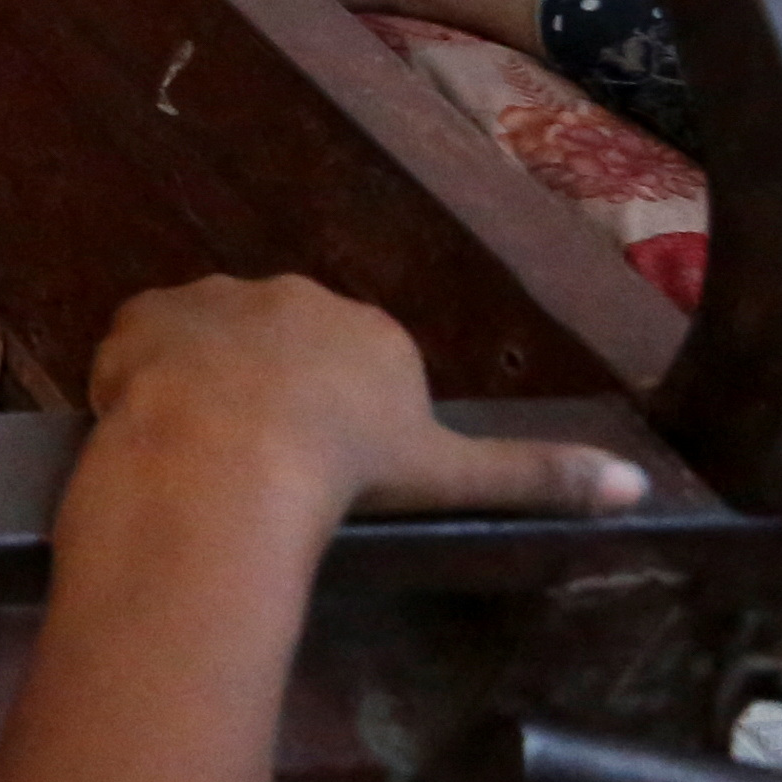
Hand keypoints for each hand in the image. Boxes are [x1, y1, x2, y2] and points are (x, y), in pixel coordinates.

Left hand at [83, 277, 649, 527]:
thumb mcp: (453, 476)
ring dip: (205, 387)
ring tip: (200, 455)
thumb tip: (641, 484)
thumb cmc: (350, 471)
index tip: (325, 469)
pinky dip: (142, 380)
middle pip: (283, 351)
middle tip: (259, 467)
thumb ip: (539, 476)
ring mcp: (214, 298)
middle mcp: (296, 297)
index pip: (359, 373)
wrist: (227, 455)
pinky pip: (141, 344)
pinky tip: (151, 430)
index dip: (339, 425)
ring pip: (210, 345)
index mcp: (371, 333)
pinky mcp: (142, 313)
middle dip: (273, 398)